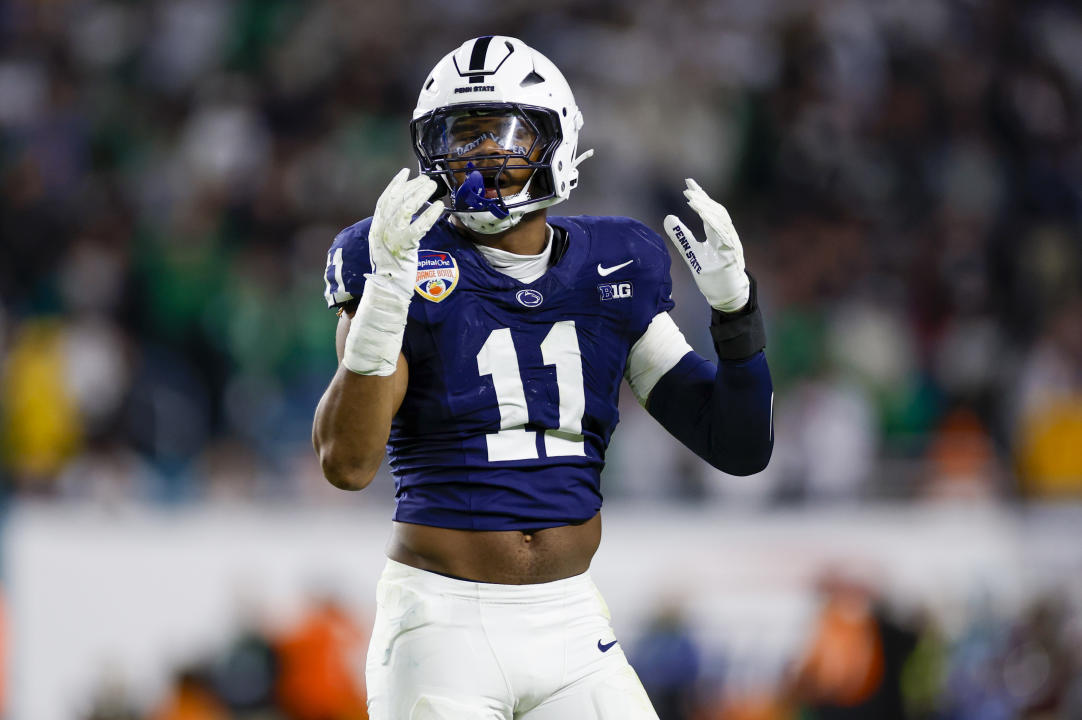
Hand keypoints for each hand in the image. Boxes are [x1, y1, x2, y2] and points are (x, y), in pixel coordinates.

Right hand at [367, 168, 443, 300]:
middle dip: (412, 186)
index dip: (395, 184)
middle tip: (427, 180)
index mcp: (376, 228)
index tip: (406, 172)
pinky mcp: (404, 248)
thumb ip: (393, 226)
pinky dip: (429, 215)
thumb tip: (408, 206)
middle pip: (396, 200)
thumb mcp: (388, 243)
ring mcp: (391, 238)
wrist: (388, 289)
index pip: (384, 200)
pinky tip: (438, 207)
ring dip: (420, 194)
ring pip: (404, 209)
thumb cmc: (393, 267)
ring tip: (433, 187)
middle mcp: (380, 230)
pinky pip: (418, 227)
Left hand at [663, 179, 749, 312]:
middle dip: (703, 198)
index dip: (700, 196)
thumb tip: (668, 218)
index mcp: (717, 234)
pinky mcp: (732, 254)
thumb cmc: (712, 275)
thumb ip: (682, 237)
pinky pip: (724, 235)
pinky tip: (704, 214)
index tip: (688, 184)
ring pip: (722, 220)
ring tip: (693, 199)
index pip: (709, 210)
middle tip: (688, 189)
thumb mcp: (692, 254)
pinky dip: (714, 223)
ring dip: (707, 208)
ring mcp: (731, 244)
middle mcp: (726, 235)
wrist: (726, 296)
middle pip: (717, 211)